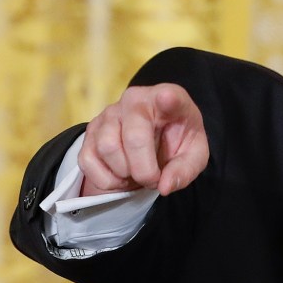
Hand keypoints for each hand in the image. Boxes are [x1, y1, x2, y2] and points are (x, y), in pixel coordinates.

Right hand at [77, 83, 208, 196]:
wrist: (155, 137)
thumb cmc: (177, 141)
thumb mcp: (194, 156)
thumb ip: (185, 170)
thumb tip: (164, 186)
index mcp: (169, 98)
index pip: (168, 96)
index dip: (168, 99)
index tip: (167, 98)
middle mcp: (135, 99)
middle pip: (133, 137)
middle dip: (144, 170)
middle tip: (153, 179)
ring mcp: (109, 113)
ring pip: (107, 148)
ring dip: (124, 174)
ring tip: (137, 173)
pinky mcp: (90, 130)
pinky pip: (88, 160)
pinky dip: (106, 179)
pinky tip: (121, 175)